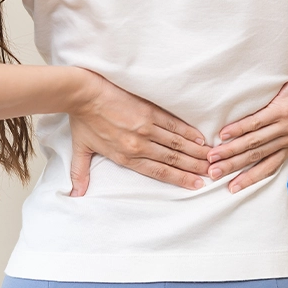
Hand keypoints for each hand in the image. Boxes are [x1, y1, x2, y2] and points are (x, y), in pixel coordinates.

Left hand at [67, 68, 211, 195]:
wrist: (83, 93)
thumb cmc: (82, 120)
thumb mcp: (81, 149)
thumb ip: (81, 173)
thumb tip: (75, 194)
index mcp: (126, 156)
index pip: (158, 172)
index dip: (180, 179)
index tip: (196, 184)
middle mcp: (140, 144)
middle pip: (173, 160)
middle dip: (194, 167)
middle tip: (212, 173)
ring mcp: (147, 127)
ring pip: (177, 143)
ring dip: (196, 152)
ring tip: (211, 158)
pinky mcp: (150, 110)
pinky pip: (174, 124)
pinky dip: (188, 132)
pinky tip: (200, 138)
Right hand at [206, 53, 287, 193]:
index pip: (269, 167)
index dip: (250, 178)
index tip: (232, 188)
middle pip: (256, 158)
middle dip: (233, 168)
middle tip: (214, 174)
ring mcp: (286, 125)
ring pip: (254, 143)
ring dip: (231, 151)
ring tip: (213, 156)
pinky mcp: (281, 109)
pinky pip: (256, 122)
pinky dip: (238, 129)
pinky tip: (224, 134)